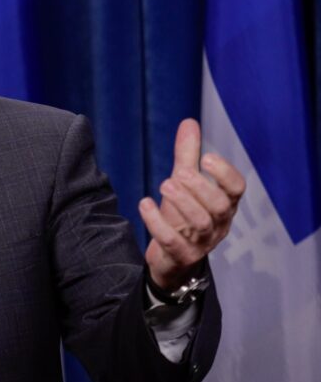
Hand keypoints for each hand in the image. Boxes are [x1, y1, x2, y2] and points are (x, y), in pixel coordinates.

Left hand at [139, 119, 245, 290]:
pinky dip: (157, 223)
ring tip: (163, 184)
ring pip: (200, 223)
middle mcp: (218, 224)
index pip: (237, 189)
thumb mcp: (185, 184)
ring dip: (182, 202)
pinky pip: (173, 242)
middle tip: (178, 173)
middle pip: (220, 206)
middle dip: (200, 187)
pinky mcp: (181, 256)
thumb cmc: (183, 216)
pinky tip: (144, 204)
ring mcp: (202, 242)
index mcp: (224, 204)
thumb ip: (187, 156)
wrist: (172, 259)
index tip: (207, 158)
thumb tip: (189, 122)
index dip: (225, 173)